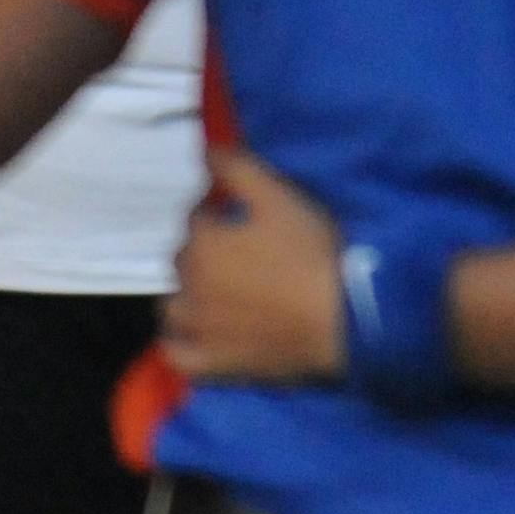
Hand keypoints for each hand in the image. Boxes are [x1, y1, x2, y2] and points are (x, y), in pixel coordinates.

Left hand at [161, 147, 349, 386]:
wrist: (342, 317)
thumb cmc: (311, 252)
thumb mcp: (278, 197)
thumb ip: (236, 169)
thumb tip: (205, 149)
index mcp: (203, 243)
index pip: (194, 218)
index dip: (214, 210)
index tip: (235, 213)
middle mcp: (191, 286)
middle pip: (182, 260)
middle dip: (201, 249)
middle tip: (235, 250)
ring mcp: (200, 329)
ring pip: (172, 306)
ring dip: (186, 293)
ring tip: (214, 289)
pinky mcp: (215, 364)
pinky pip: (178, 355)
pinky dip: (180, 344)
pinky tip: (195, 335)